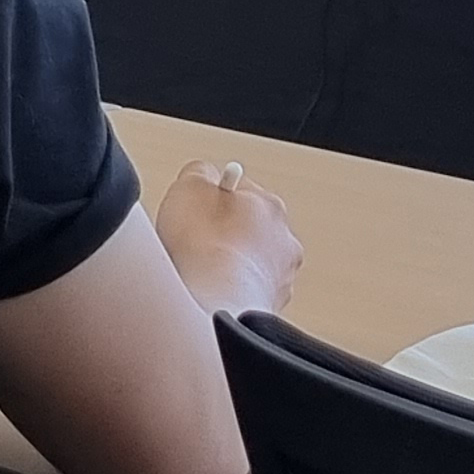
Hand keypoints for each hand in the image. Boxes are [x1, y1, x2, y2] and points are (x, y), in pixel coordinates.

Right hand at [151, 158, 300, 318]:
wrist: (215, 301)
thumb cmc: (203, 246)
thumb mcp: (188, 184)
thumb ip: (200, 170)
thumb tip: (205, 174)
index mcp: (270, 204)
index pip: (239, 189)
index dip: (209, 197)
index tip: (194, 207)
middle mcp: (284, 238)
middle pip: (246, 225)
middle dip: (221, 230)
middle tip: (193, 237)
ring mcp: (282, 274)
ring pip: (247, 259)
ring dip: (226, 261)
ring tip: (200, 266)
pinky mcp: (271, 303)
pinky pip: (245, 287)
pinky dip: (229, 287)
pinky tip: (209, 286)